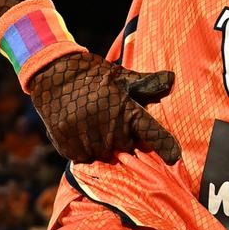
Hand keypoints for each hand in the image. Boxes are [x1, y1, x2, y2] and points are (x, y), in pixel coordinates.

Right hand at [28, 52, 180, 164]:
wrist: (52, 71)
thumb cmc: (93, 74)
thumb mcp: (120, 75)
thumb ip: (146, 83)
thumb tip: (171, 79)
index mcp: (123, 106)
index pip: (148, 129)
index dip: (163, 143)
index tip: (175, 156)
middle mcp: (105, 123)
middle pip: (125, 147)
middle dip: (124, 138)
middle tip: (112, 120)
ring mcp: (84, 134)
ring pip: (103, 154)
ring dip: (104, 145)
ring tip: (95, 124)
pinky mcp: (66, 142)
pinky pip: (83, 157)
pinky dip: (85, 149)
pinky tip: (82, 131)